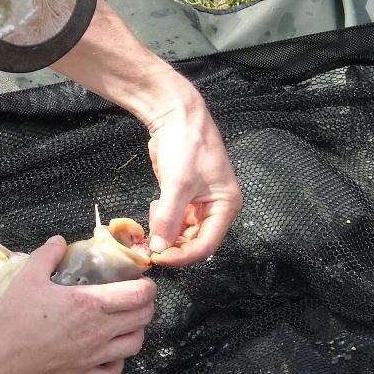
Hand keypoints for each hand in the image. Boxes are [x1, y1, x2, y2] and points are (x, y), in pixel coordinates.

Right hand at [0, 236, 155, 373]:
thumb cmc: (11, 318)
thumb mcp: (27, 277)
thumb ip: (48, 254)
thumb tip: (59, 241)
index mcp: (90, 304)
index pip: (139, 294)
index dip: (147, 285)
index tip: (140, 279)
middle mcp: (99, 332)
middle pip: (143, 318)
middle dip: (145, 304)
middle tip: (134, 297)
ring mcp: (94, 358)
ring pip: (135, 345)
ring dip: (136, 331)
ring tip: (124, 322)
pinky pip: (114, 373)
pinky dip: (118, 362)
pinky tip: (109, 353)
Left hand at [145, 80, 242, 265]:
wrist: (176, 116)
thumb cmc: (186, 145)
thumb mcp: (178, 183)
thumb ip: (169, 218)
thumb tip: (159, 249)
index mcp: (225, 206)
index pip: (206, 245)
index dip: (183, 256)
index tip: (158, 258)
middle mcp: (215, 208)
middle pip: (194, 242)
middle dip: (171, 247)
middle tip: (148, 247)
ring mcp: (199, 204)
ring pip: (181, 234)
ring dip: (165, 235)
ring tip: (151, 224)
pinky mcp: (183, 198)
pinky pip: (173, 221)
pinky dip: (162, 222)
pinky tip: (154, 209)